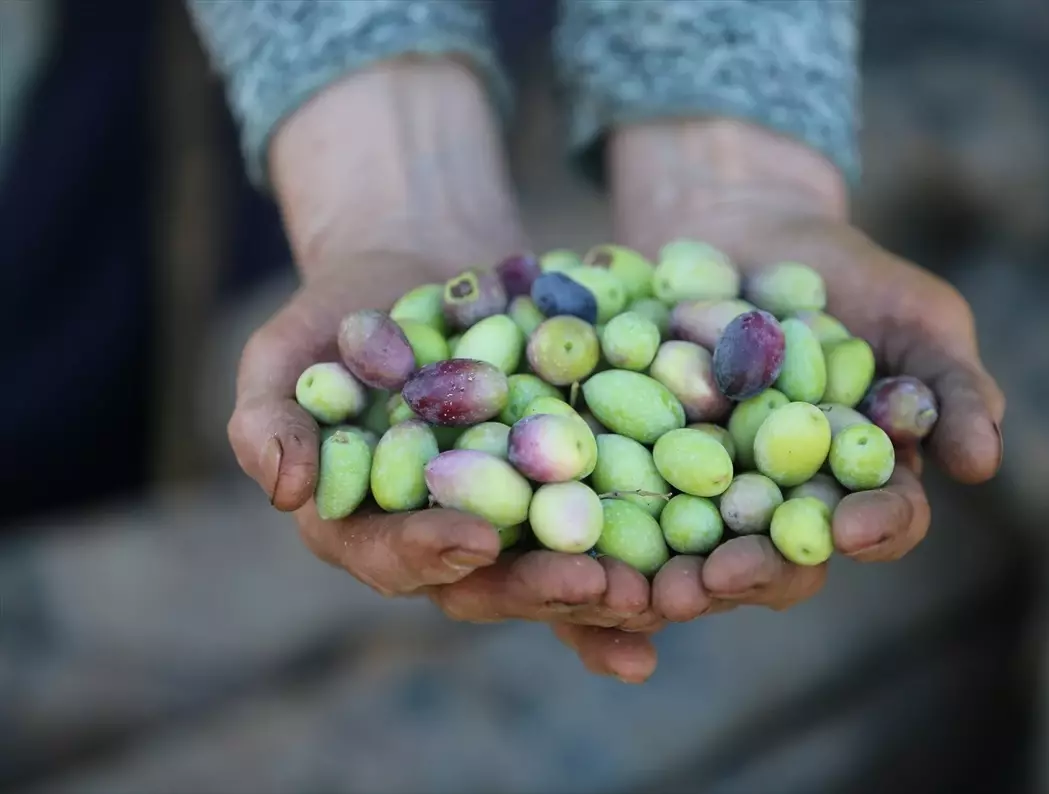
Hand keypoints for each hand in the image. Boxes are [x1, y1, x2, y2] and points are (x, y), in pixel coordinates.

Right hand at [228, 59, 658, 659]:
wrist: (419, 270)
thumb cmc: (337, 314)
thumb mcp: (284, 352)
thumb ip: (266, 418)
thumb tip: (283, 489)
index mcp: (368, 527)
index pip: (391, 557)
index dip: (429, 554)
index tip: (474, 537)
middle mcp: (444, 541)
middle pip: (487, 586)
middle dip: (537, 590)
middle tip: (590, 583)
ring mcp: (511, 522)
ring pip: (554, 574)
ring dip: (604, 593)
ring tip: (654, 595)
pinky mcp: (567, 490)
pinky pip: (607, 529)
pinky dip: (644, 555)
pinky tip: (691, 575)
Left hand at [548, 119, 1006, 677]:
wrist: (736, 225)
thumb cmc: (842, 273)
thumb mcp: (912, 312)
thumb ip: (950, 382)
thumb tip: (984, 463)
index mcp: (858, 481)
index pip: (878, 522)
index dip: (869, 531)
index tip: (851, 529)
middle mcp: (782, 503)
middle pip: (776, 560)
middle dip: (751, 575)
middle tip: (718, 584)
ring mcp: (706, 492)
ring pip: (695, 551)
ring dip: (671, 576)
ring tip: (645, 588)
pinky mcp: (635, 468)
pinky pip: (619, 505)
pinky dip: (604, 526)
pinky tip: (578, 542)